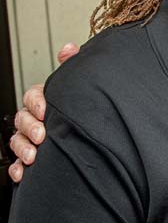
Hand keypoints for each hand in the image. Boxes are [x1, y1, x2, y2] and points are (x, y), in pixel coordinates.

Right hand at [8, 43, 78, 182]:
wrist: (95, 136)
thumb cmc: (82, 107)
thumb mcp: (79, 86)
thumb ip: (72, 66)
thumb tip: (70, 49)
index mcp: (45, 99)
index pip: (32, 96)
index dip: (37, 102)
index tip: (46, 111)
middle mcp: (34, 117)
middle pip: (23, 119)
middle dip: (30, 128)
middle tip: (42, 136)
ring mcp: (30, 137)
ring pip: (17, 140)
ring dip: (22, 148)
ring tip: (33, 156)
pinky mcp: (31, 157)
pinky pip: (18, 163)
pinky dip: (18, 169)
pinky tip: (23, 173)